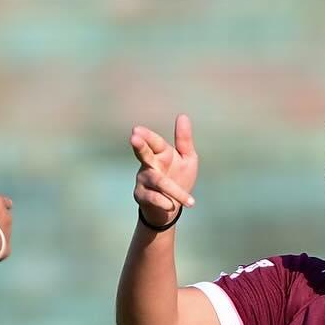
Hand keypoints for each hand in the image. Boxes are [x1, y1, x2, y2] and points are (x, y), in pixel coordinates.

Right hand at [132, 114, 198, 228]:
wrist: (172, 208)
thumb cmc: (179, 179)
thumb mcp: (187, 159)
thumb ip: (184, 140)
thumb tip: (182, 115)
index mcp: (160, 153)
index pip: (153, 142)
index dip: (146, 136)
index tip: (136, 130)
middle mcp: (149, 164)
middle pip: (143, 153)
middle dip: (139, 146)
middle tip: (134, 138)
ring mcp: (143, 180)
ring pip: (157, 181)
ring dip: (174, 190)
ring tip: (190, 202)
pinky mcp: (141, 196)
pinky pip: (153, 197)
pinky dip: (165, 201)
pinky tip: (172, 206)